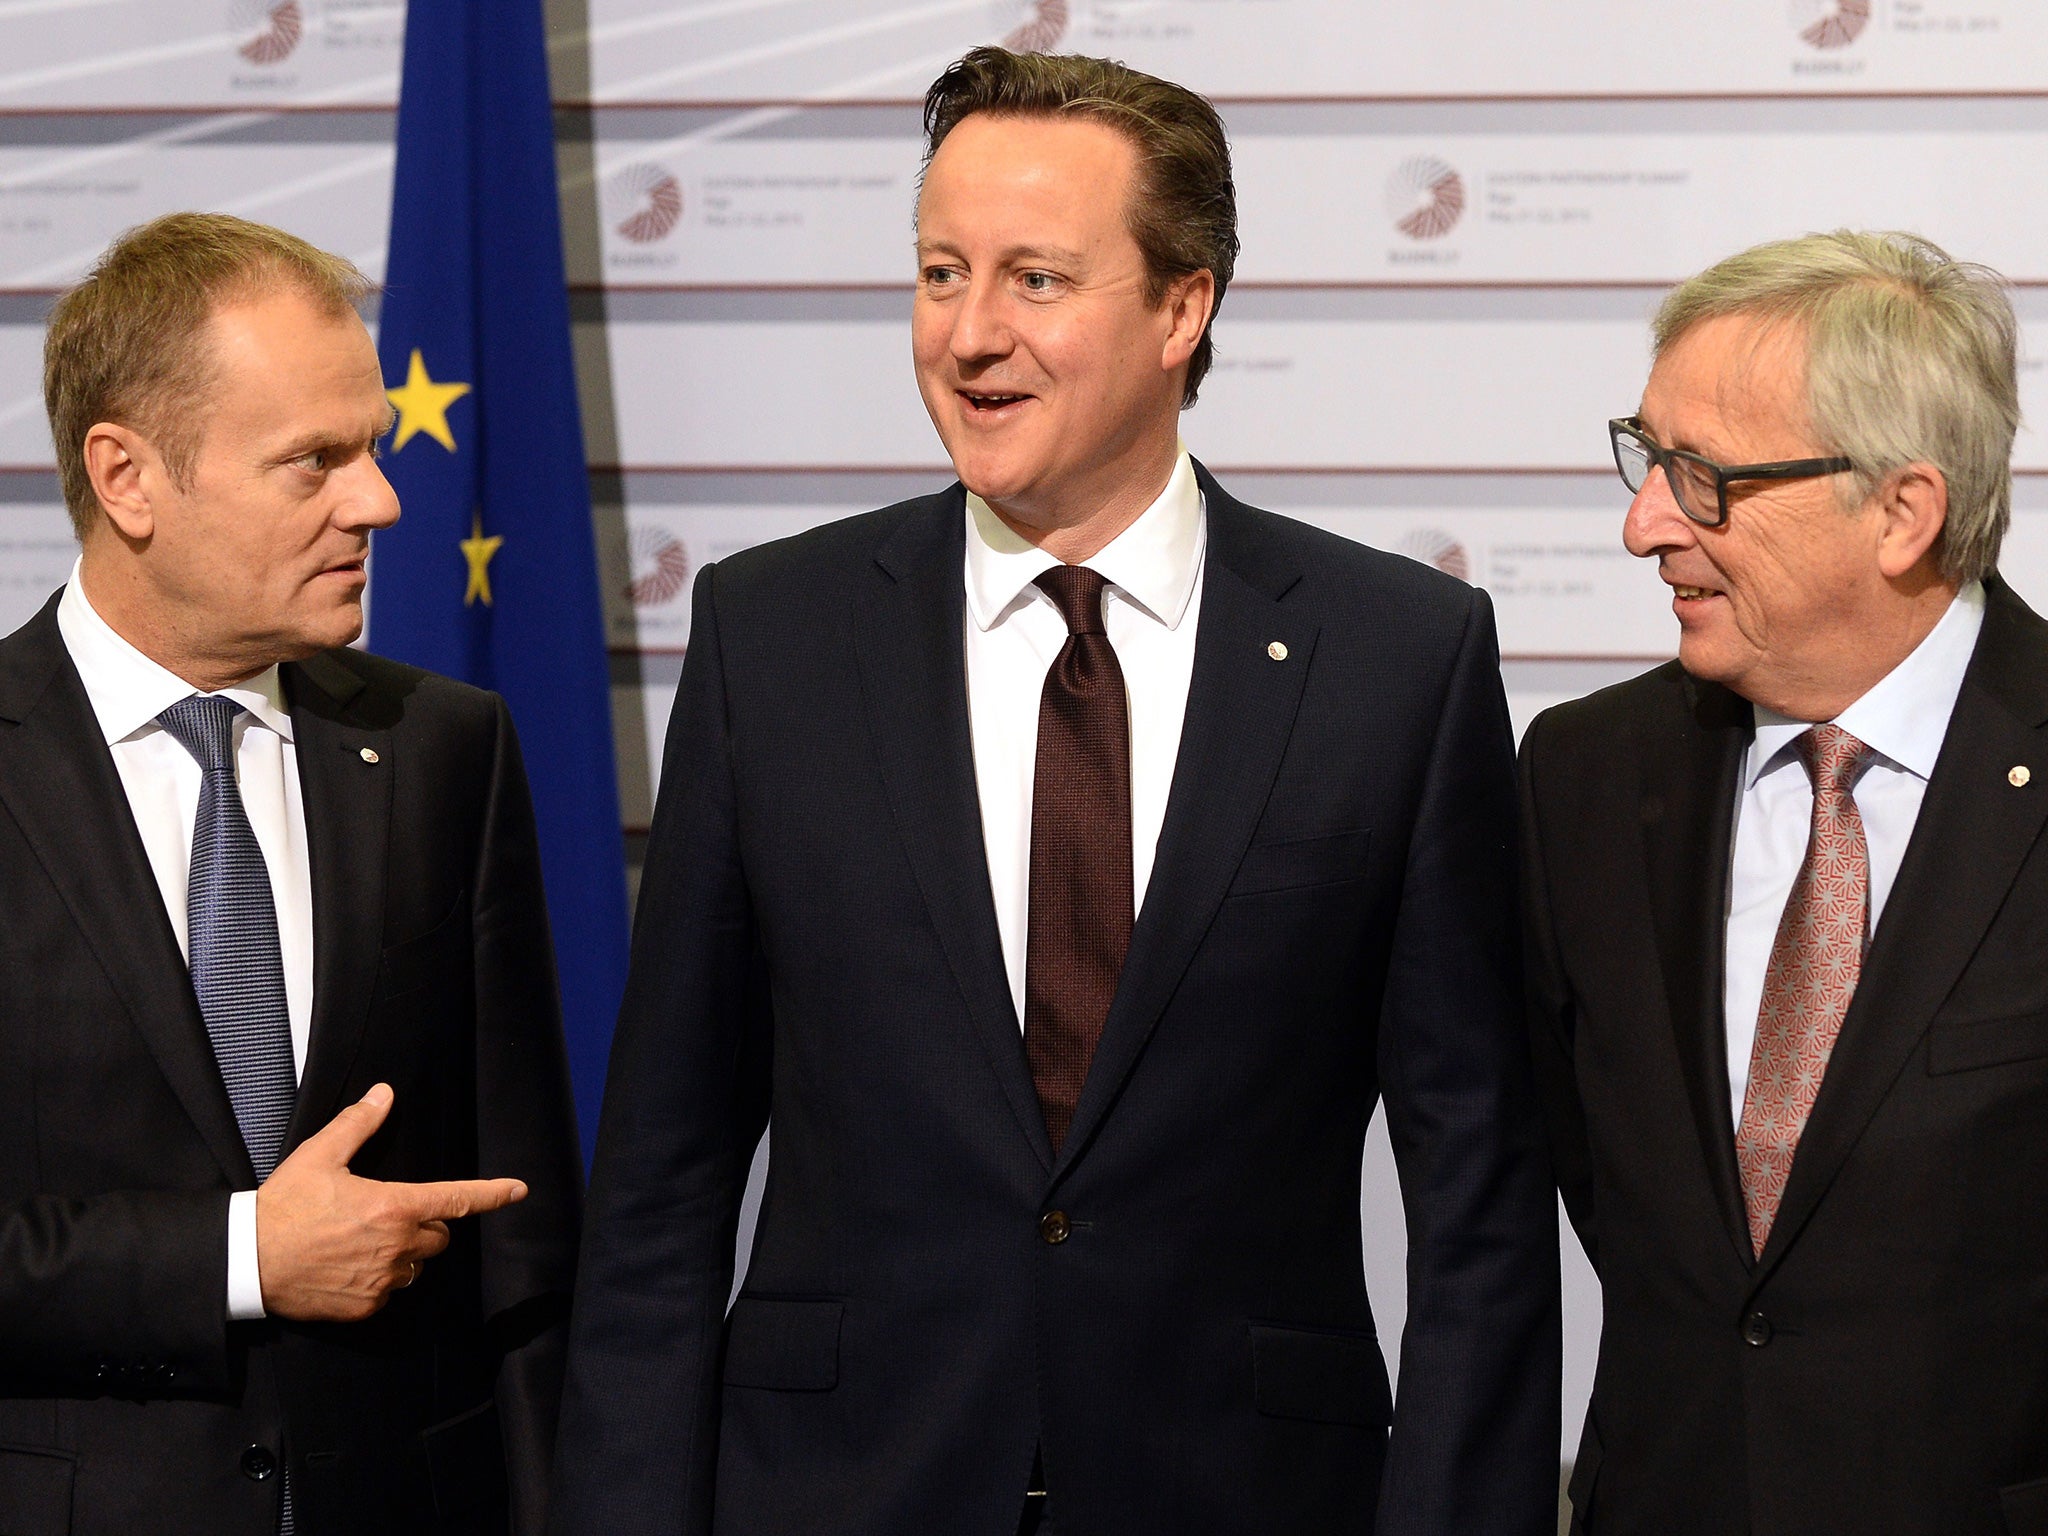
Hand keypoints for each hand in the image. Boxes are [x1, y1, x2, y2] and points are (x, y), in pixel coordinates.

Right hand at [255, 1083, 526, 1321]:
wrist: (247, 1261)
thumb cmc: (284, 1206)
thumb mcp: (320, 1155)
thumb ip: (359, 1124)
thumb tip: (384, 1093)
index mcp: (395, 1206)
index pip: (458, 1199)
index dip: (492, 1194)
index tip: (518, 1190)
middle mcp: (398, 1245)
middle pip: (438, 1236)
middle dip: (423, 1225)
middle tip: (384, 1215)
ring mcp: (383, 1280)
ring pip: (416, 1266)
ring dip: (403, 1254)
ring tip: (360, 1242)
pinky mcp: (366, 1306)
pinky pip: (390, 1291)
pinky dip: (379, 1280)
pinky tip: (347, 1267)